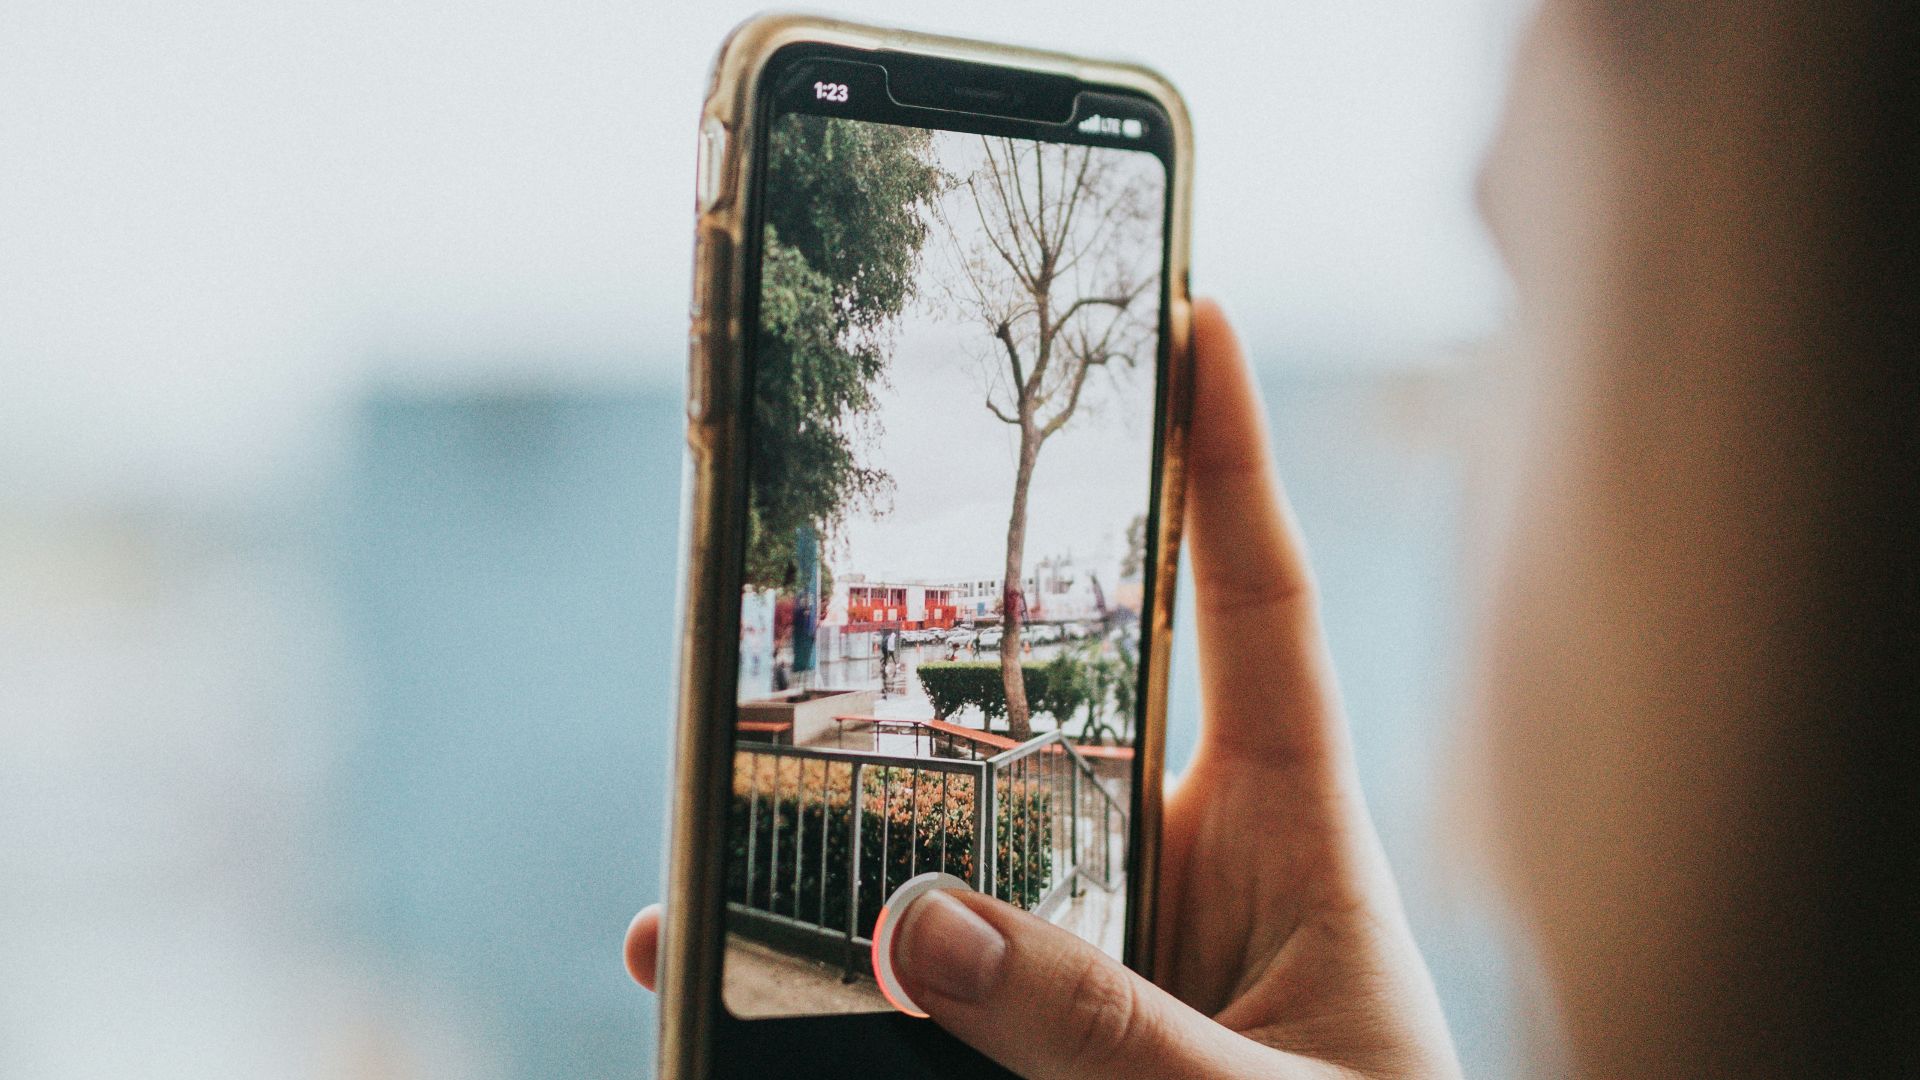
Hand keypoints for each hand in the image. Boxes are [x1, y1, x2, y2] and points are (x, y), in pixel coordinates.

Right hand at [625, 300, 1459, 1078]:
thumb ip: (1112, 1029)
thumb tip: (921, 924)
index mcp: (1294, 827)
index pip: (1258, 602)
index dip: (1228, 454)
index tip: (1195, 316)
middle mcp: (1183, 861)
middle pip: (1053, 701)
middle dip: (955, 624)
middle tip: (850, 536)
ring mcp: (1096, 945)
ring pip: (950, 844)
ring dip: (837, 817)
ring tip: (710, 784)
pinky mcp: (1033, 1035)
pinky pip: (908, 983)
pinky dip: (810, 973)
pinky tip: (701, 959)